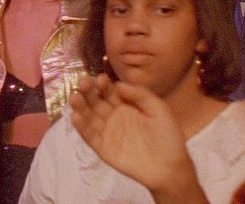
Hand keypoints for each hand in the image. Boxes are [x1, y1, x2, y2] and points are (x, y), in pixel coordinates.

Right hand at [69, 75, 196, 193]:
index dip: (104, 84)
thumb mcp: (159, 109)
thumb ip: (140, 95)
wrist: (170, 166)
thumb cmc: (167, 136)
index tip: (101, 78)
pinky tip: (75, 117)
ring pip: (88, 117)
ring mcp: (106, 132)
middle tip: (83, 83)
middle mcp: (112, 116)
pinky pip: (89, 136)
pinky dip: (81, 127)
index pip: (109, 91)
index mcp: (125, 106)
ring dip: (80, 106)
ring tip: (74, 97)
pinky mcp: (102, 148)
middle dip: (88, 91)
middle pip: (95, 101)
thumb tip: (118, 84)